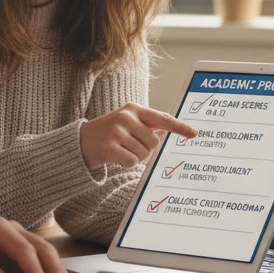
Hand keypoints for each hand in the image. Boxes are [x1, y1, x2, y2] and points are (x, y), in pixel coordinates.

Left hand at [0, 217, 73, 272]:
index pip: (23, 249)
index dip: (34, 271)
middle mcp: (12, 228)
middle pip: (40, 248)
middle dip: (53, 272)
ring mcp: (20, 235)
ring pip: (46, 251)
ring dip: (58, 272)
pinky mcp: (24, 246)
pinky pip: (44, 257)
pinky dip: (54, 272)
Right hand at [79, 103, 196, 170]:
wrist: (79, 142)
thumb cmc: (108, 134)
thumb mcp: (127, 122)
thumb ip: (147, 124)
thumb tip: (170, 128)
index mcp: (133, 109)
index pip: (162, 118)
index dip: (180, 127)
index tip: (194, 134)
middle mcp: (126, 117)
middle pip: (154, 142)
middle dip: (146, 149)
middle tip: (130, 146)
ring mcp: (117, 131)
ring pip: (144, 154)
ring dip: (135, 157)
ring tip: (120, 150)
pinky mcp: (110, 146)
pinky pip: (132, 162)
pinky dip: (126, 163)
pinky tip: (115, 157)